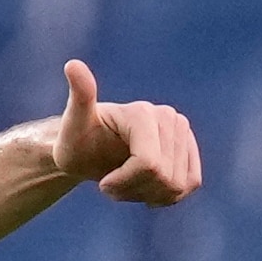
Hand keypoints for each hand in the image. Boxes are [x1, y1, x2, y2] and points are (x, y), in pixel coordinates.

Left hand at [53, 59, 201, 206]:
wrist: (89, 151)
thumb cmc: (76, 141)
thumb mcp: (72, 125)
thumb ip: (79, 97)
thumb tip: (72, 64)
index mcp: (143, 113)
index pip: (147, 165)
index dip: (123, 183)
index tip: (102, 183)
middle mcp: (170, 117)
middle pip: (163, 178)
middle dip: (133, 189)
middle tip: (112, 182)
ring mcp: (183, 132)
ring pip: (176, 185)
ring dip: (146, 194)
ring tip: (125, 182)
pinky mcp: (189, 149)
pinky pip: (189, 185)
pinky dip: (165, 195)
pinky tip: (144, 188)